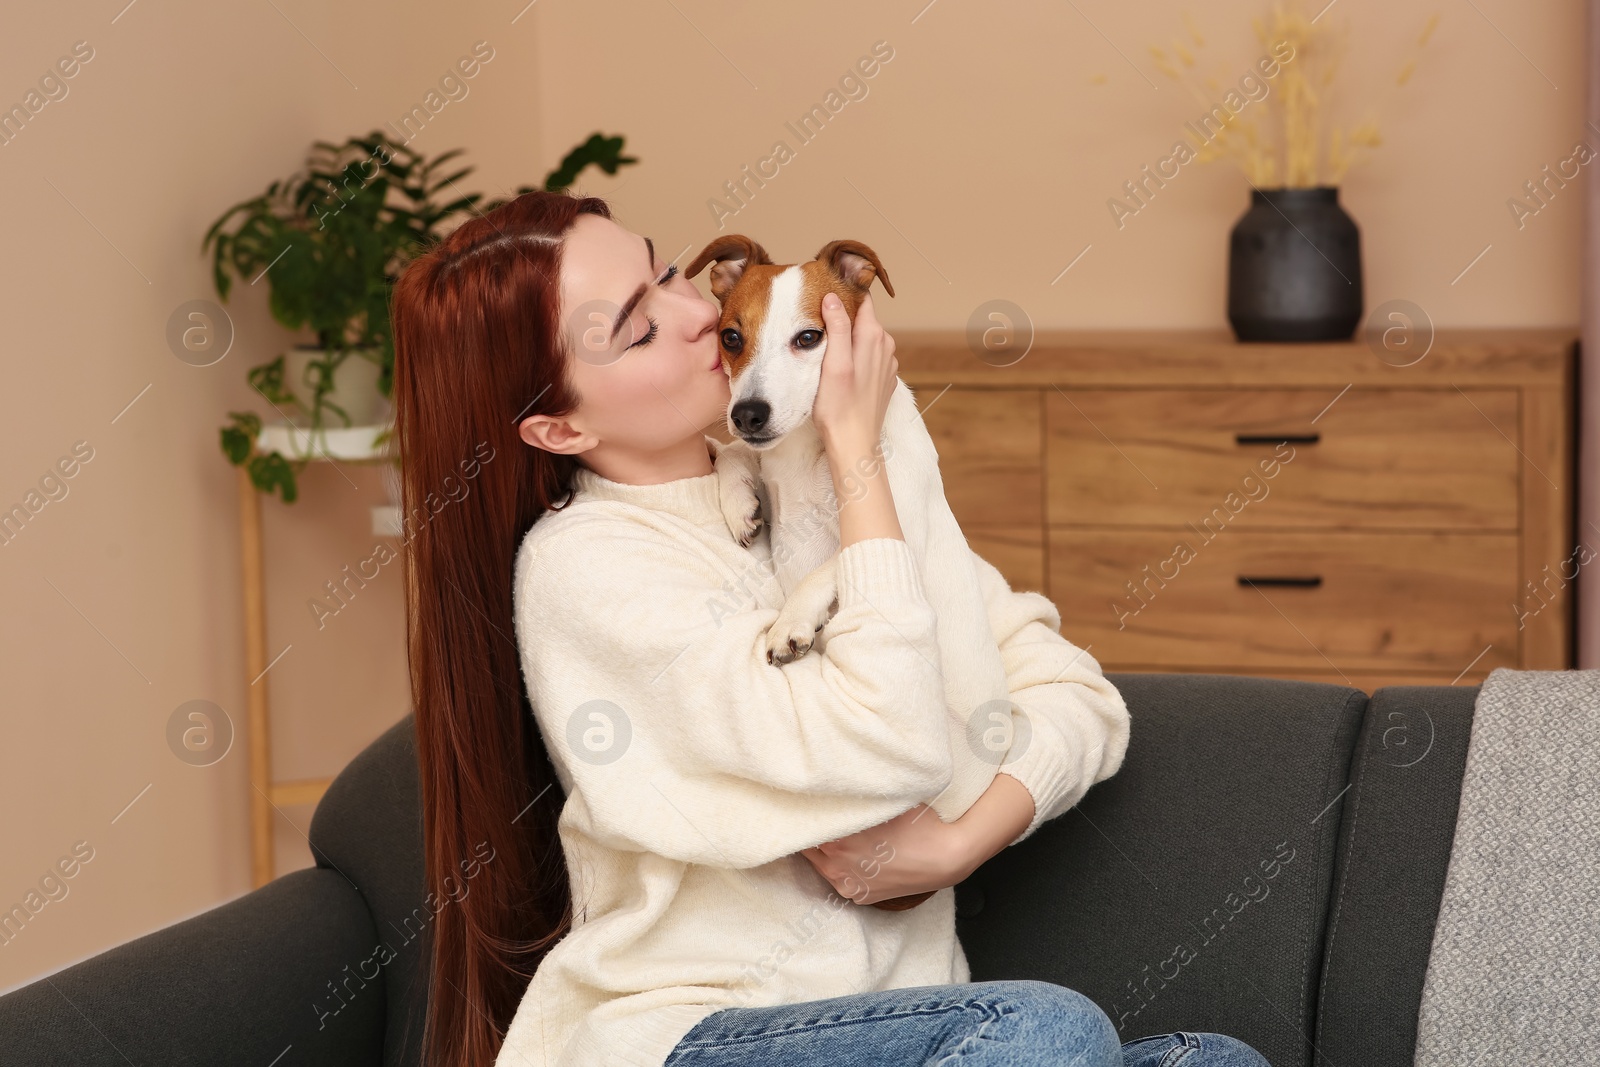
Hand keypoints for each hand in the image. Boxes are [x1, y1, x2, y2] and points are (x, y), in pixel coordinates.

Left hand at [800, 774, 1037, 906]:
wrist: (948, 856)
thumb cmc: (918, 824)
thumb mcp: (882, 800)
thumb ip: (852, 795)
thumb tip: (831, 780)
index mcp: (836, 842)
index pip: (804, 826)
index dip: (804, 811)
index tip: (805, 800)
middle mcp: (836, 867)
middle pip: (809, 845)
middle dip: (814, 830)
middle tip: (817, 813)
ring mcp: (848, 885)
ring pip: (822, 863)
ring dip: (825, 848)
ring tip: (835, 832)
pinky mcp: (861, 896)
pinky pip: (841, 877)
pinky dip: (842, 865)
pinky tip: (854, 852)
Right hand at [811, 291, 897, 459]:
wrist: (854, 444)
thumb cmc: (838, 407)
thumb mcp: (833, 363)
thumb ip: (838, 327)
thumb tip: (833, 297)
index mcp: (874, 336)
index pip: (862, 299)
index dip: (843, 295)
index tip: (823, 298)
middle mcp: (886, 346)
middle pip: (862, 318)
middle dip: (843, 317)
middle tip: (817, 324)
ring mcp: (887, 363)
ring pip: (865, 338)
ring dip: (848, 338)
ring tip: (826, 348)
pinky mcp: (883, 378)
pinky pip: (868, 356)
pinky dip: (855, 356)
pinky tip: (840, 370)